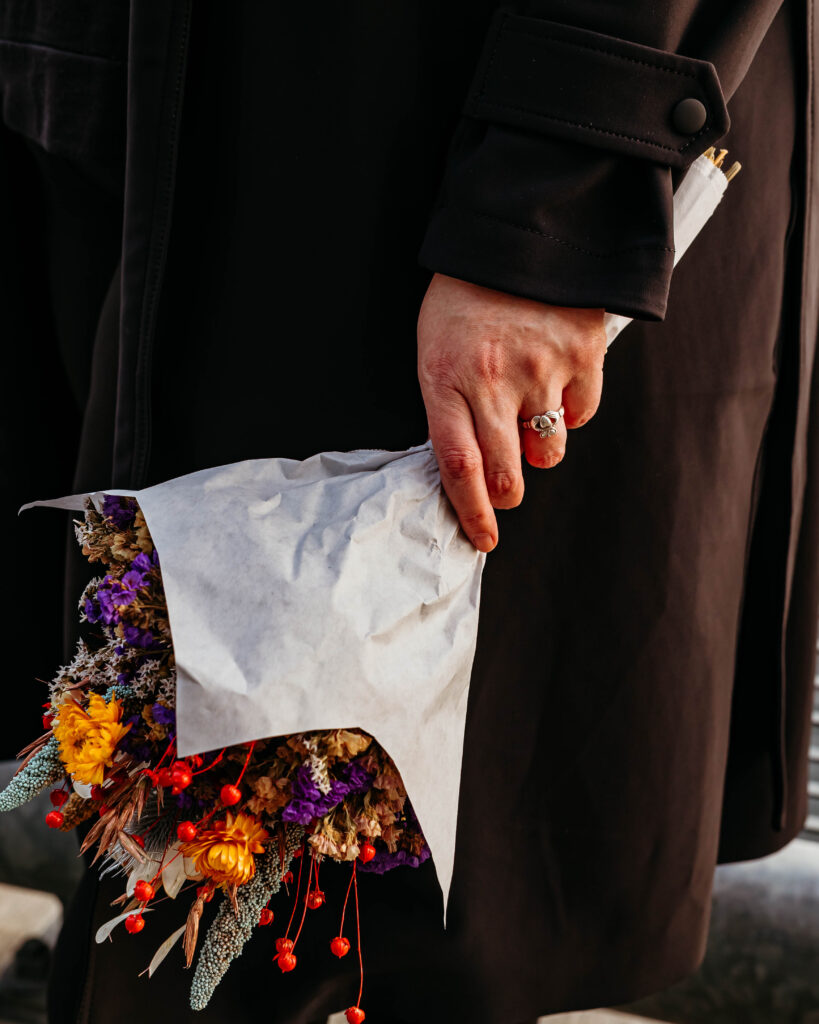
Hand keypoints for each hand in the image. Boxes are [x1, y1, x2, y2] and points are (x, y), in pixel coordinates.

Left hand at [417, 273, 605, 551]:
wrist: (513, 237)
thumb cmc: (464, 301)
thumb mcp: (434, 351)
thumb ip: (449, 410)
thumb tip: (473, 473)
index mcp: (444, 379)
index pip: (458, 466)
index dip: (471, 512)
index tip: (482, 537)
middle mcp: (493, 380)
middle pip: (507, 475)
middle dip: (507, 494)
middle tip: (507, 483)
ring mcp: (541, 368)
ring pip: (548, 452)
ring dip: (538, 448)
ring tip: (528, 408)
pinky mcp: (582, 354)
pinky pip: (582, 413)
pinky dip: (569, 409)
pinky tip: (553, 378)